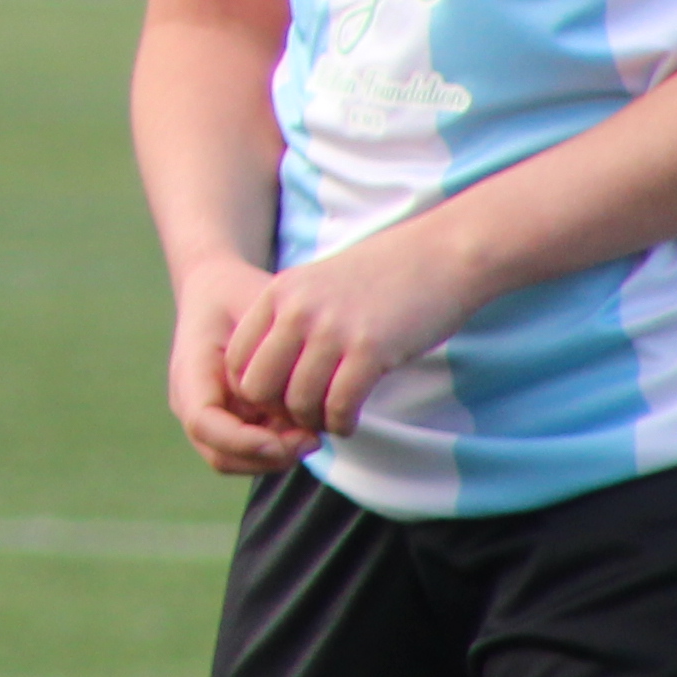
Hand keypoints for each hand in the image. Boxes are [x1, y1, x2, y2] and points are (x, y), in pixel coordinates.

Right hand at [162, 256, 317, 477]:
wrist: (216, 289)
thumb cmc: (239, 294)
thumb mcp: (257, 310)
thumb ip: (271, 349)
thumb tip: (297, 394)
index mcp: (190, 371)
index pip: (204, 423)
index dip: (243, 441)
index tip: (287, 439)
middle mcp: (190, 401)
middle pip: (221, 455)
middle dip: (268, 457)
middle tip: (312, 440)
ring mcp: (207, 415)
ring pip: (237, 461)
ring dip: (276, 456)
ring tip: (311, 433)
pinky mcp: (227, 420)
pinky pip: (250, 452)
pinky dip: (278, 448)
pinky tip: (304, 426)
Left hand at [212, 223, 478, 444]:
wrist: (441, 252)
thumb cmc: (382, 275)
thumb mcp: (318, 285)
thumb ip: (290, 319)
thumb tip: (272, 376)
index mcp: (278, 293)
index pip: (235, 359)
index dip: (253, 391)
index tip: (279, 400)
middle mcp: (297, 310)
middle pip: (257, 387)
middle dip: (277, 413)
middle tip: (302, 417)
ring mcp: (332, 330)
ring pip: (298, 402)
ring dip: (313, 422)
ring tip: (329, 421)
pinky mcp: (370, 350)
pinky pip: (339, 406)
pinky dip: (341, 424)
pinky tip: (350, 422)